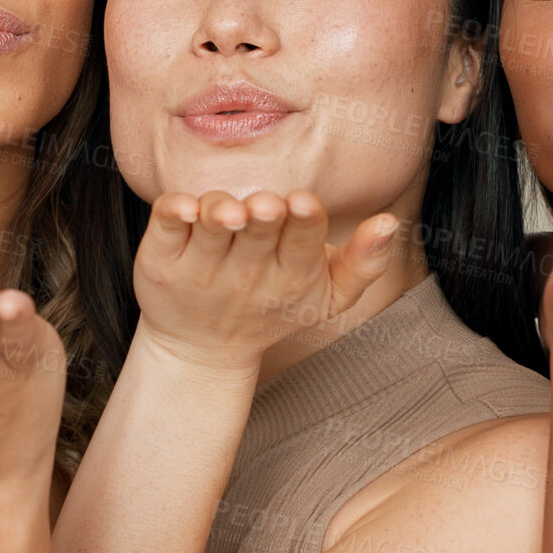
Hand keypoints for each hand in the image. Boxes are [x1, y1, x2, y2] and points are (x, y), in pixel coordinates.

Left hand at [131, 189, 401, 374]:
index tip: (303, 204)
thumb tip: (392, 222)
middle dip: (264, 216)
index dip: (304, 222)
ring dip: (221, 214)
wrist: (204, 348)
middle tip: (267, 205)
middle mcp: (246, 272)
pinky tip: (184, 207)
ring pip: (213, 228)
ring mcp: (200, 267)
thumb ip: (366, 262)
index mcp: (291, 274)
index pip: (303, 243)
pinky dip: (173, 213)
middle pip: (258, 232)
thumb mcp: (330, 295)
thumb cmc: (274, 307)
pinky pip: (166, 228)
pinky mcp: (161, 259)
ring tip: (229, 209)